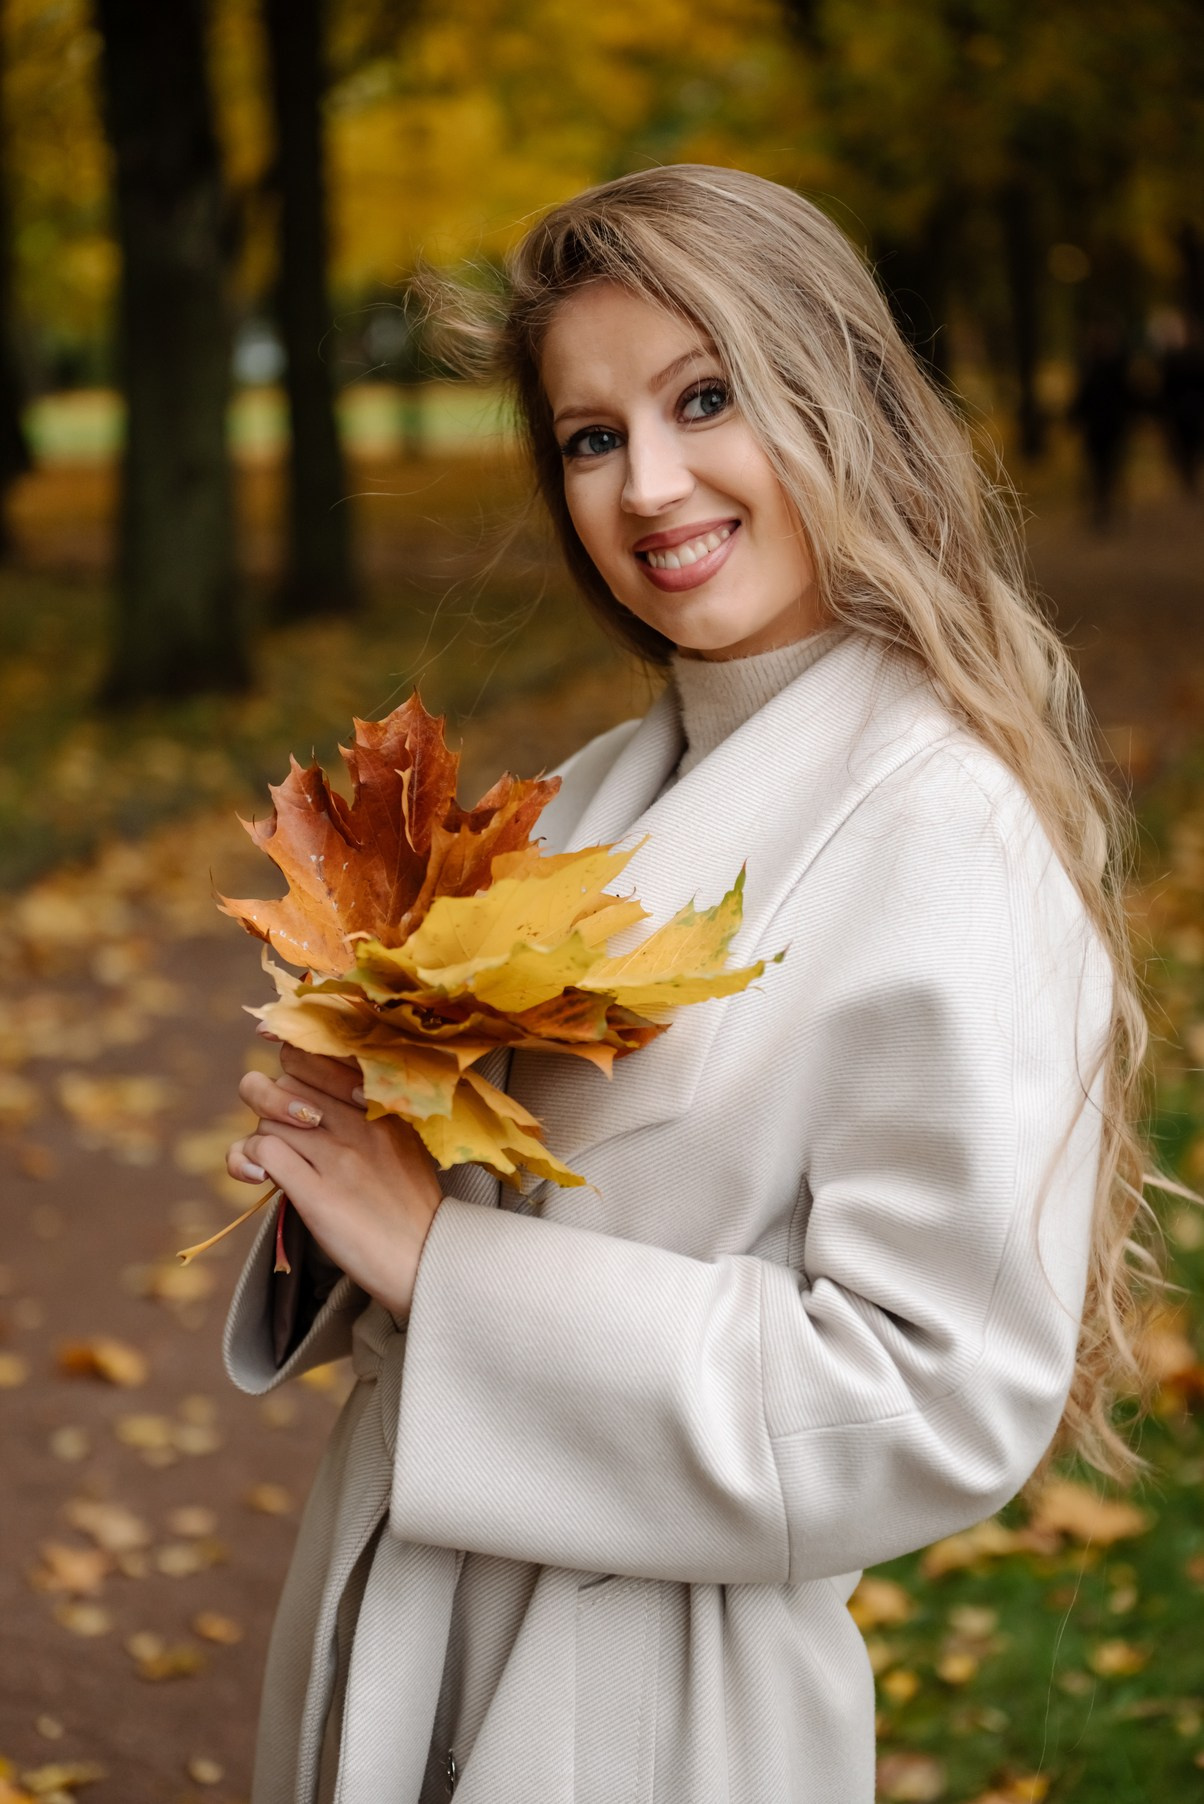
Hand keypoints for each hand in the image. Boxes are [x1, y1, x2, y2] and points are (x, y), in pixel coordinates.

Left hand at [226, 1044, 442, 1321]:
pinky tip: (255, 1177)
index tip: (286, 1083)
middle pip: (284, 1081)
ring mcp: (339, 1156)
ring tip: (269, 1163)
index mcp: (381, 1103)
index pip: (314, 1055)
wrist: (424, 1259)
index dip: (288, 1063)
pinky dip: (246, 1160)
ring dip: (260, 1138)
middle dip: (267, 1102)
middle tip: (281, 1132)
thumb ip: (361, 1111)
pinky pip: (263, 1150)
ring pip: (267, 1117)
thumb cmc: (407, 1202)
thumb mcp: (399, 1139)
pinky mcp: (318, 1193)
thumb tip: (303, 1096)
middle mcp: (359, 1121)